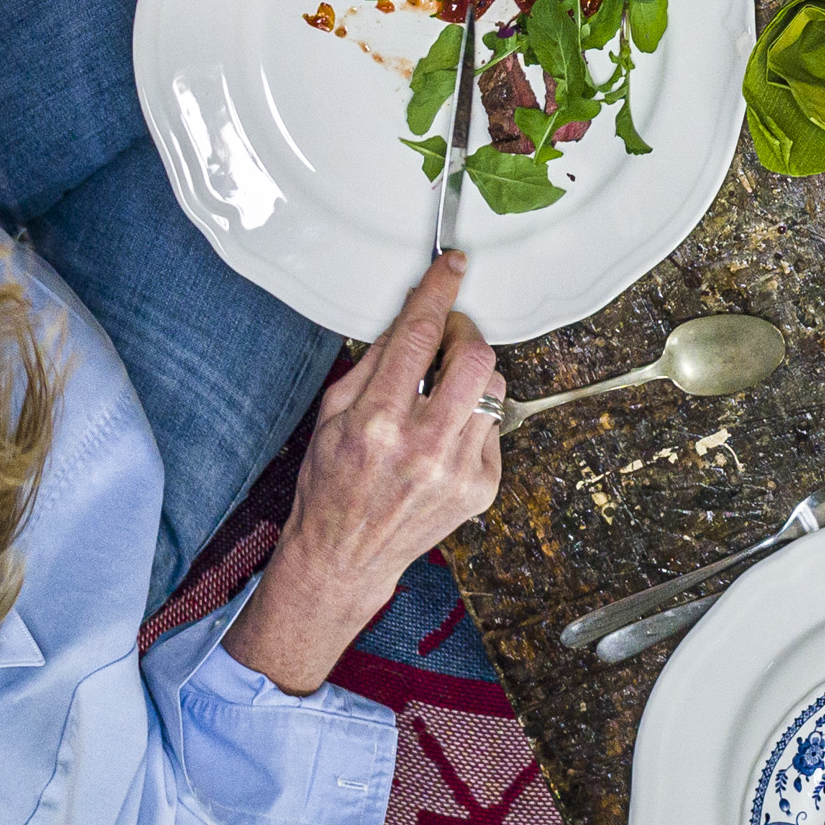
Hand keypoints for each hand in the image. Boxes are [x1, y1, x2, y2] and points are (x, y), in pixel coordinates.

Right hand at [231, 253, 504, 694]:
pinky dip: (473, 417)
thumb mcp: (331, 414)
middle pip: (476, 356)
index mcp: (377, 421)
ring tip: (442, 390)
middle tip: (446, 337)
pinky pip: (493, 426)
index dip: (439, 291)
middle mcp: (422, 446)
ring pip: (494, 388)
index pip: (419, 335)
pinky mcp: (480, 488)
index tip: (453, 265)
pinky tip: (444, 433)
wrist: (345, 558)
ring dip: (471, 375)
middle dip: (464, 333)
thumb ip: (373, 362)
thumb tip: (411, 313)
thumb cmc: (331, 482)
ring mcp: (457, 471)